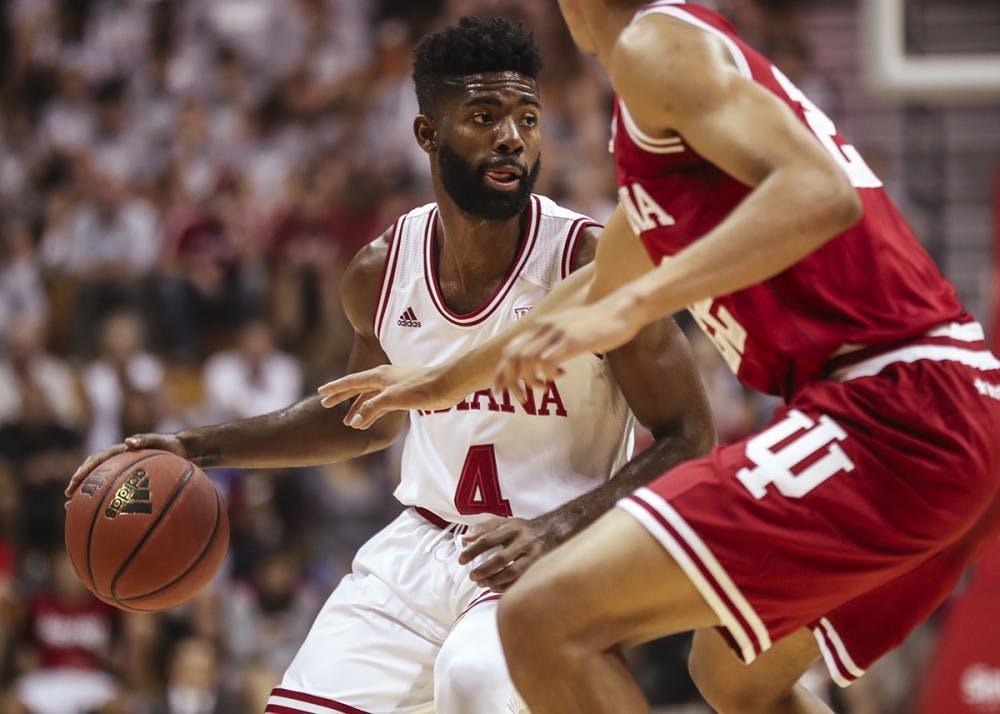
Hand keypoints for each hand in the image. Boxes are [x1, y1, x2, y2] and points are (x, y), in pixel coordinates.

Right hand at [65, 433, 185, 498]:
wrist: (180, 450)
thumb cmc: (168, 445)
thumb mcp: (158, 440)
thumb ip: (144, 439)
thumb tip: (128, 441)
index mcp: (120, 452)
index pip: (98, 460)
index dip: (85, 469)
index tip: (76, 480)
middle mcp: (118, 462)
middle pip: (93, 473)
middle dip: (79, 483)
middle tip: (68, 496)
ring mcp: (123, 473)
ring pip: (100, 484)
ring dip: (86, 494)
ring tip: (72, 508)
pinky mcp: (130, 481)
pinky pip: (114, 491)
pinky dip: (104, 501)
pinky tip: (101, 516)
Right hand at [317, 364, 463, 429]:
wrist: (446, 385)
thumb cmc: (421, 387)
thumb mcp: (392, 398)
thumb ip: (372, 408)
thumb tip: (355, 421)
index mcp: (379, 375)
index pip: (351, 381)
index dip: (336, 388)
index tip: (321, 393)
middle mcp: (384, 379)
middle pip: (358, 388)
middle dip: (343, 397)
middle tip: (327, 405)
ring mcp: (394, 387)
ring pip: (370, 398)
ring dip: (359, 409)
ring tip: (348, 422)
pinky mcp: (404, 395)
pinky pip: (381, 404)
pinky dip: (373, 412)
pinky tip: (369, 421)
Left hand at [459, 516, 557, 591]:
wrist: (551, 531)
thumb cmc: (521, 529)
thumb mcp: (502, 522)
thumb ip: (482, 528)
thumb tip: (464, 538)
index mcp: (512, 528)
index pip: (488, 539)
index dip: (473, 550)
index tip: (461, 560)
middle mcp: (523, 541)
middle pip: (501, 558)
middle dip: (484, 569)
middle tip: (472, 576)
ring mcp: (533, 556)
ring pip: (512, 572)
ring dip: (495, 580)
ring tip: (482, 583)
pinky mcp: (538, 568)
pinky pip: (521, 581)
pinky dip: (506, 588)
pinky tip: (495, 588)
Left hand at [493, 297, 642, 397]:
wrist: (620, 311)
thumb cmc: (597, 324)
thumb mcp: (567, 330)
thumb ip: (551, 341)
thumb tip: (539, 362)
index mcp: (540, 326)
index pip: (510, 350)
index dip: (501, 373)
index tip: (500, 392)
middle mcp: (544, 327)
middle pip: (513, 357)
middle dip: (511, 382)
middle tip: (521, 398)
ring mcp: (557, 333)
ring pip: (528, 361)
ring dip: (532, 381)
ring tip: (545, 388)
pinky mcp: (571, 341)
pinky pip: (548, 361)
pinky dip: (549, 374)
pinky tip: (561, 375)